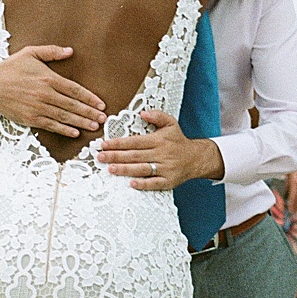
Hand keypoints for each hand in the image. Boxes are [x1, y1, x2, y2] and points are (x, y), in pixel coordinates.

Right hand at [0, 45, 107, 135]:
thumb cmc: (10, 68)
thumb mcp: (30, 53)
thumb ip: (51, 51)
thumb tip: (70, 51)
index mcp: (47, 78)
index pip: (74, 90)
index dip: (90, 98)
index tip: (101, 104)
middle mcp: (44, 94)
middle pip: (73, 106)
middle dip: (90, 113)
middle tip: (104, 119)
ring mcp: (37, 107)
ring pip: (64, 117)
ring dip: (81, 123)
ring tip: (95, 126)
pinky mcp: (30, 118)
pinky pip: (51, 125)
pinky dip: (64, 130)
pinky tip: (75, 133)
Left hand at [96, 110, 223, 189]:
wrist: (196, 158)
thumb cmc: (178, 141)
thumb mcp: (171, 123)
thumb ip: (157, 116)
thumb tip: (143, 113)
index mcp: (159, 140)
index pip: (134, 142)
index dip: (118, 143)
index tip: (104, 144)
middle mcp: (162, 154)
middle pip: (135, 156)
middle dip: (115, 156)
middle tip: (100, 157)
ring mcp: (165, 168)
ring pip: (142, 169)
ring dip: (125, 169)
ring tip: (110, 169)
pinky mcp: (169, 180)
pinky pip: (155, 183)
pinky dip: (143, 184)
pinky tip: (131, 183)